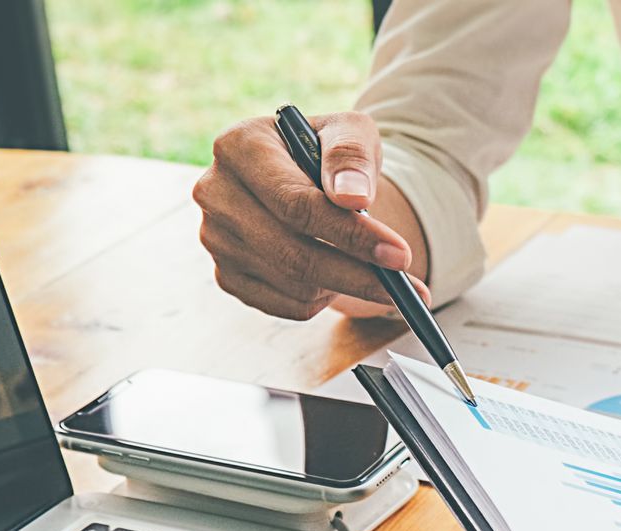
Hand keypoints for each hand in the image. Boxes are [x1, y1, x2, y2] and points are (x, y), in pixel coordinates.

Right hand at [196, 111, 427, 320]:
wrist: (303, 179)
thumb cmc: (327, 153)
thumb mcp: (349, 133)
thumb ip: (351, 155)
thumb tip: (353, 198)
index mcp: (239, 146)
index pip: (296, 204)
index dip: (351, 234)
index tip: (399, 255)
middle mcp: (216, 193)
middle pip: (292, 253)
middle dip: (357, 275)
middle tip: (405, 288)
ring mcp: (216, 239)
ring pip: (293, 285)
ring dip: (342, 285)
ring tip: (366, 264)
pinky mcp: (226, 275)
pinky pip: (287, 306)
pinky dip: (322, 298)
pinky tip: (335, 273)